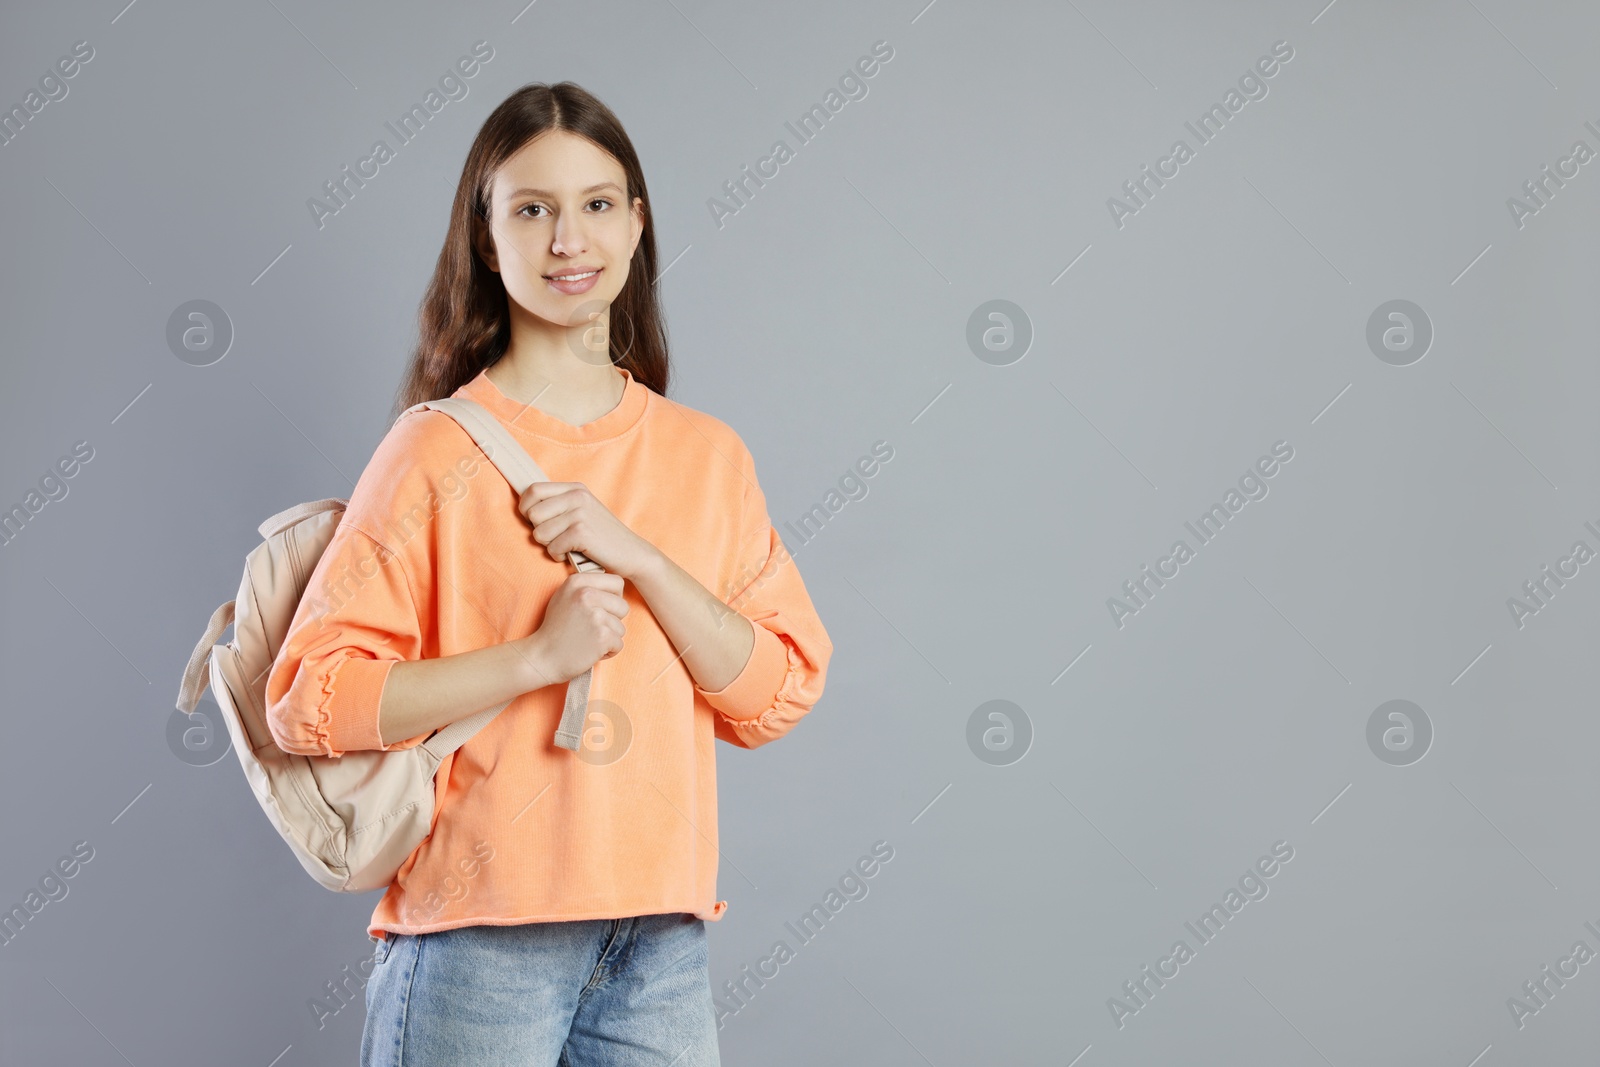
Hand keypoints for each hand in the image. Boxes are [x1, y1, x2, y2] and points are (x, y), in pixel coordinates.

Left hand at [518, 481, 658, 580]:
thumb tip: (525, 505)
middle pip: (532, 513)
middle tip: (557, 538)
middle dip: (539, 531)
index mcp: (575, 488)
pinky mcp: (581, 532)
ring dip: (550, 546)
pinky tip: (574, 554)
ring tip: (567, 546)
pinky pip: (552, 548)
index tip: (536, 522)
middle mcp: (577, 496)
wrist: (632, 553)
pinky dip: (559, 556)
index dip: (525, 508)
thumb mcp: (582, 511)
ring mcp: (580, 513)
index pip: (533, 490)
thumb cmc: (601, 536)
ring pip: (539, 533)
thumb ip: (559, 505)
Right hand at [524, 571, 629, 685]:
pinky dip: (607, 652)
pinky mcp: (602, 635)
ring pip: (620, 627)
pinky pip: (619, 644)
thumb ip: (586, 588)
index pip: (617, 582)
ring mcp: (595, 615)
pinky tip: (589, 651)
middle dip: (612, 621)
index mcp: (577, 582)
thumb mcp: (564, 597)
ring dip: (608, 638)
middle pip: (623, 606)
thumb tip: (616, 586)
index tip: (600, 609)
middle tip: (591, 628)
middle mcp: (586, 594)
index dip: (613, 598)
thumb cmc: (555, 630)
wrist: (542, 658)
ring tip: (586, 640)